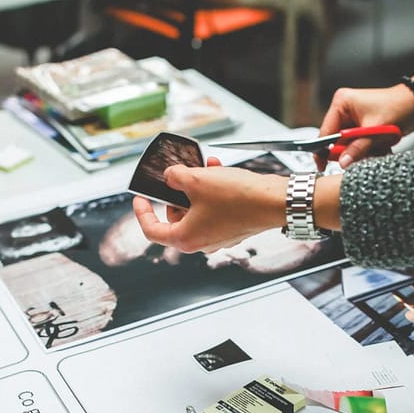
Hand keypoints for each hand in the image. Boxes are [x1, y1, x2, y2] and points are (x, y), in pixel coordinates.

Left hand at [134, 158, 286, 253]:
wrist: (273, 201)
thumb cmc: (239, 198)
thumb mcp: (196, 180)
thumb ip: (175, 177)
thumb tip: (170, 176)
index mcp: (185, 239)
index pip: (152, 230)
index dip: (142, 213)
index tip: (140, 199)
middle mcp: (201, 243)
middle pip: (175, 218)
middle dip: (176, 194)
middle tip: (179, 177)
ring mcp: (218, 237)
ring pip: (196, 211)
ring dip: (197, 188)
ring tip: (204, 169)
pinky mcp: (232, 229)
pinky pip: (213, 210)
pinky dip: (212, 193)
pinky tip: (218, 173)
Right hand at [317, 84, 413, 169]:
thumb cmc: (398, 106)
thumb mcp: (375, 130)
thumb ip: (357, 148)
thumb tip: (343, 162)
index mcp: (342, 103)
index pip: (325, 132)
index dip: (323, 150)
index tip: (322, 165)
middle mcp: (344, 109)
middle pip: (336, 140)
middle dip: (351, 150)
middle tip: (365, 153)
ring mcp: (352, 118)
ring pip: (348, 145)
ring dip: (362, 151)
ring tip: (378, 146)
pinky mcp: (360, 126)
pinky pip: (358, 144)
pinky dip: (368, 149)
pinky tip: (380, 145)